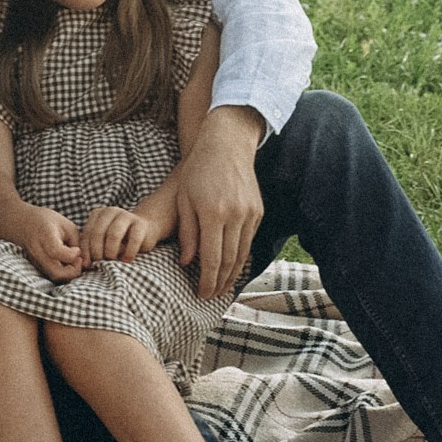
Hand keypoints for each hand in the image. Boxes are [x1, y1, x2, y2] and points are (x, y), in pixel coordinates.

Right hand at [15, 206, 84, 282]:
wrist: (23, 222)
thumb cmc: (46, 220)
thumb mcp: (65, 224)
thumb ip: (76, 241)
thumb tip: (83, 258)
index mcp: (45, 236)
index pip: (57, 252)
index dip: (72, 254)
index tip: (78, 249)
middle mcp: (38, 251)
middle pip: (55, 272)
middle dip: (73, 271)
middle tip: (79, 261)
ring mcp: (36, 261)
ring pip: (54, 277)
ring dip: (68, 273)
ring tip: (74, 262)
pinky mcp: (37, 266)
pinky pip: (51, 275)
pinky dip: (62, 273)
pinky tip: (67, 263)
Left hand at [79, 204, 159, 264]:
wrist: (144, 229)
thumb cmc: (119, 239)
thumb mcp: (103, 241)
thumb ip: (92, 247)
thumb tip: (84, 263)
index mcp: (98, 214)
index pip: (87, 233)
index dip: (86, 251)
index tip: (88, 264)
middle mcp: (110, 211)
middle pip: (98, 233)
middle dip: (97, 252)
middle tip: (100, 263)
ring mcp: (126, 215)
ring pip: (114, 234)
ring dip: (111, 251)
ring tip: (112, 261)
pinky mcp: (140, 224)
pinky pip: (133, 239)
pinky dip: (129, 252)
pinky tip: (126, 260)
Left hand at [171, 106, 263, 299]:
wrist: (226, 144)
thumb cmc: (198, 170)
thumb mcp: (184, 198)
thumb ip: (187, 232)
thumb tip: (188, 263)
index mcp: (213, 213)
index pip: (212, 259)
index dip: (207, 281)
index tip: (201, 294)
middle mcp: (234, 215)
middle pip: (229, 261)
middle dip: (220, 283)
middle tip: (210, 296)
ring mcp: (249, 214)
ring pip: (242, 254)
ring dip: (232, 275)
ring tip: (220, 288)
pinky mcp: (258, 212)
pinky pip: (248, 241)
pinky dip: (240, 257)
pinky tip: (231, 266)